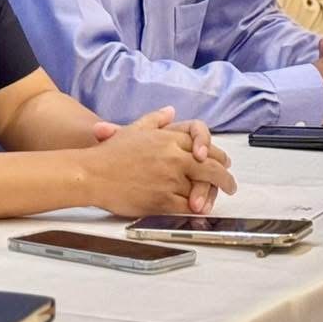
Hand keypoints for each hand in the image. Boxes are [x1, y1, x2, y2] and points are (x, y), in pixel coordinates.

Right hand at [84, 110, 235, 217]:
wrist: (91, 174)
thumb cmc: (109, 154)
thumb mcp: (133, 129)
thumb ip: (155, 120)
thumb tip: (170, 111)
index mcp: (168, 138)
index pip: (203, 143)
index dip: (216, 154)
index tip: (221, 162)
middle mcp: (172, 157)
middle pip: (211, 167)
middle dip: (225, 178)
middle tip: (230, 184)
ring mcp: (169, 179)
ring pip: (203, 188)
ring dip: (214, 195)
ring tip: (219, 200)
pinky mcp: (163, 200)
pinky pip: (188, 206)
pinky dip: (196, 209)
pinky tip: (200, 210)